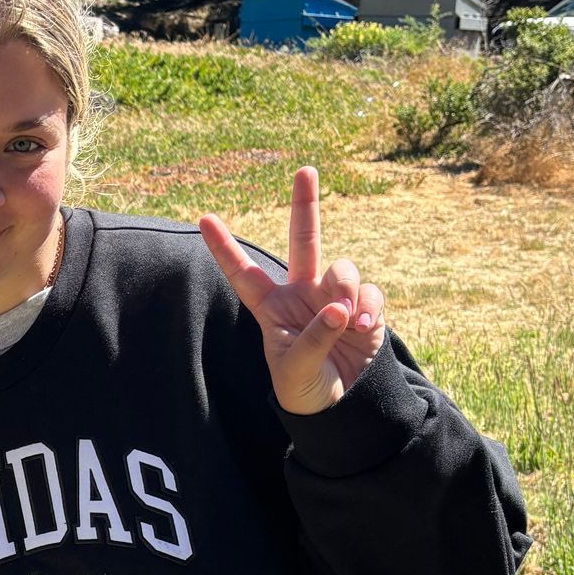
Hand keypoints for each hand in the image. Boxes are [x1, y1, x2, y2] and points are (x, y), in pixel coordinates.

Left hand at [200, 167, 386, 415]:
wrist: (340, 406)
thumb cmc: (302, 387)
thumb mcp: (294, 369)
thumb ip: (313, 337)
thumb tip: (340, 308)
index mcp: (270, 307)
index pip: (243, 273)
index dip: (224, 248)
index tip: (203, 218)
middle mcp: (301, 293)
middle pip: (304, 240)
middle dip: (305, 204)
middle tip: (305, 169)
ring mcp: (334, 297)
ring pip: (342, 268)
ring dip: (345, 289)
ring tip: (347, 321)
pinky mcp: (364, 308)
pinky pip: (369, 292)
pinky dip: (368, 306)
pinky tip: (363, 327)